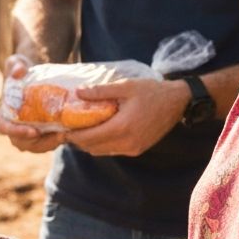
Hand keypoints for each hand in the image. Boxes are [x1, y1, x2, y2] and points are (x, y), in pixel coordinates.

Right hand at [0, 55, 65, 153]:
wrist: (32, 76)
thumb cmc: (21, 70)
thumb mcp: (17, 63)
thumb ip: (16, 65)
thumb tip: (19, 71)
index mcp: (3, 113)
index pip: (5, 128)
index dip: (17, 132)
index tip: (34, 131)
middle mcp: (13, 126)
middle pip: (23, 143)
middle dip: (41, 143)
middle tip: (58, 137)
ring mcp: (27, 132)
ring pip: (37, 146)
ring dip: (52, 144)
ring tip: (68, 135)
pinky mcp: (41, 133)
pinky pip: (47, 142)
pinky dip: (58, 140)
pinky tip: (72, 132)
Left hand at [66, 76, 189, 156]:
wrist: (177, 102)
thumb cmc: (151, 91)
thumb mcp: (125, 87)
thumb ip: (100, 92)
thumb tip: (77, 92)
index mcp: (122, 128)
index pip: (89, 138)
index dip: (72, 135)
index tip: (60, 128)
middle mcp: (127, 143)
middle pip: (93, 148)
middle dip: (78, 140)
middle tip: (67, 128)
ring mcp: (133, 149)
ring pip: (101, 151)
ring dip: (89, 143)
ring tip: (79, 128)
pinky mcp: (137, 149)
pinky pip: (112, 150)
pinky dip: (101, 144)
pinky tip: (98, 130)